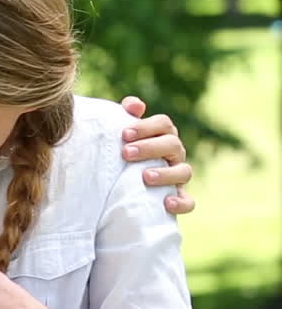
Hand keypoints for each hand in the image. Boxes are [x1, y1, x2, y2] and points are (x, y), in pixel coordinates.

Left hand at [120, 96, 194, 214]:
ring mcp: (177, 176)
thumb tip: (135, 105)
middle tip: (126, 153)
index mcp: (162, 135)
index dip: (146, 127)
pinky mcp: (178, 198)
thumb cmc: (121, 154)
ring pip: (184, 171)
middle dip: (150, 148)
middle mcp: (174, 154)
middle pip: (173, 144)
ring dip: (166, 173)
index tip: (124, 134)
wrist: (118, 188)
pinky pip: (189, 201)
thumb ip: (126, 116)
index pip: (163, 123)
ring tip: (145, 176)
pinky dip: (181, 202)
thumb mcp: (121, 136)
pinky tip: (167, 203)